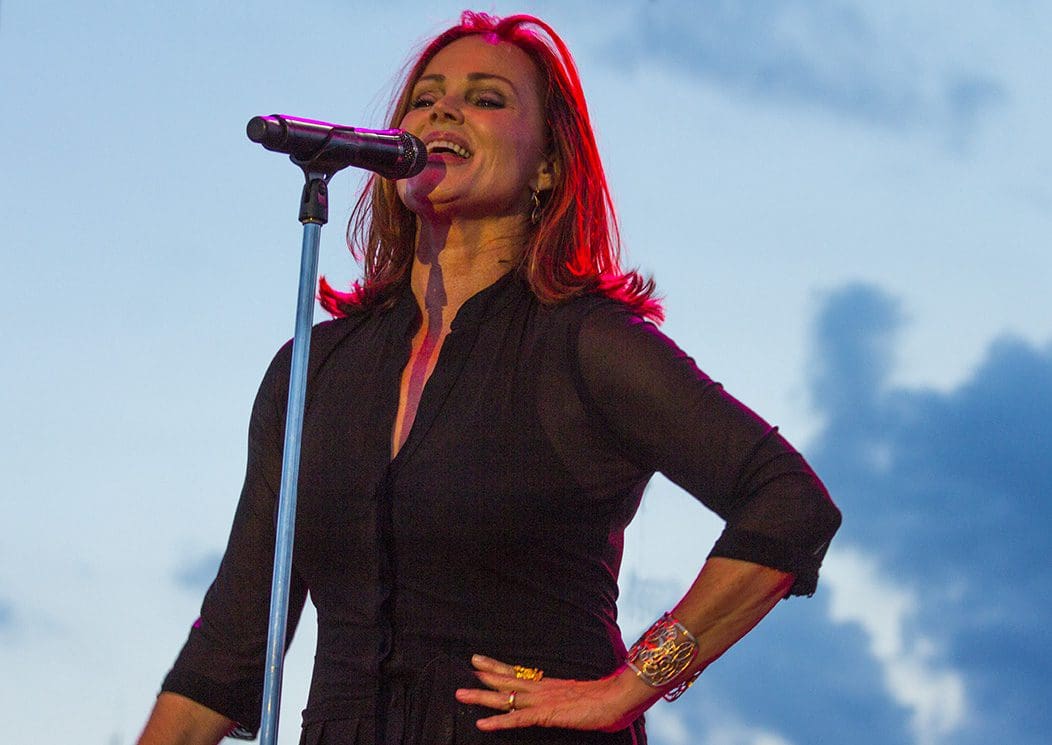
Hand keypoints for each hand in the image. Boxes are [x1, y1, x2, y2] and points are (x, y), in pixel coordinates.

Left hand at [454, 654, 657, 732]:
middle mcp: (542, 689)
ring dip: (481, 696)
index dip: (498, 668)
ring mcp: (542, 700)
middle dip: (485, 674)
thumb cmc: (607, 700)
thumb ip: (567, 703)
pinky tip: (482, 723)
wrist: (619, 697)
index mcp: (549, 685)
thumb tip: (566, 705)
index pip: (518, 674)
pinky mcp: (546, 714)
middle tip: (465, 668)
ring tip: (461, 694)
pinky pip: (517, 719)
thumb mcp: (581, 701)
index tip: (481, 662)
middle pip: (507, 679)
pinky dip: (498, 721)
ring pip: (505, 697)